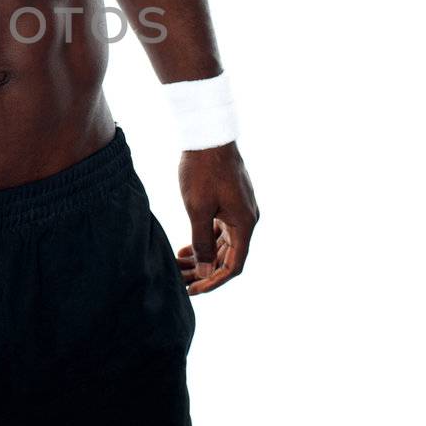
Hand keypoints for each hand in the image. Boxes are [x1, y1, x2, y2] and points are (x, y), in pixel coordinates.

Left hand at [176, 142, 258, 294]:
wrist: (208, 135)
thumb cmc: (202, 171)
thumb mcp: (198, 210)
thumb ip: (202, 242)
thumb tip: (205, 271)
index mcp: (244, 224)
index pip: (233, 265)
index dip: (213, 281)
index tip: (193, 290)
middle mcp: (247, 219)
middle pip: (228, 256)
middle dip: (204, 271)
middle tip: (179, 280)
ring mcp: (239, 210)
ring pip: (222, 244)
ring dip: (202, 257)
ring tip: (178, 266)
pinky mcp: (230, 202)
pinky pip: (219, 230)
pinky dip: (204, 241)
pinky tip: (185, 248)